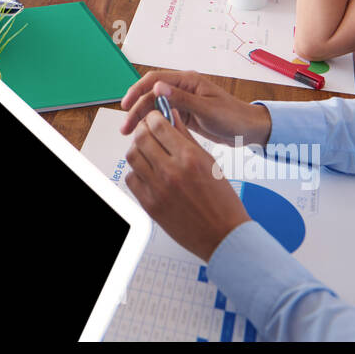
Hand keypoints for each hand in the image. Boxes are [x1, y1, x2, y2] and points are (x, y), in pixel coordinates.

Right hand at [120, 72, 270, 145]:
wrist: (248, 130)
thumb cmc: (233, 117)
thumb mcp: (207, 109)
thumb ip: (182, 98)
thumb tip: (158, 87)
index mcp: (188, 80)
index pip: (155, 80)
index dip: (137, 91)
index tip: (126, 105)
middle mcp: (182, 88)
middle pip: (151, 94)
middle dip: (136, 109)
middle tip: (126, 127)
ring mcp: (182, 101)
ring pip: (154, 106)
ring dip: (142, 118)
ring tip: (130, 133)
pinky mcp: (184, 114)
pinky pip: (163, 116)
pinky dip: (152, 124)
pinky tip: (145, 134)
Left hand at [124, 109, 250, 260]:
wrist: (223, 235)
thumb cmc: (222, 201)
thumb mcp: (209, 162)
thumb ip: (186, 137)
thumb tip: (172, 117)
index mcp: (189, 158)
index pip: (158, 125)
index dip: (154, 117)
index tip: (155, 117)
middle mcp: (171, 172)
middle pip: (141, 138)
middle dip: (143, 129)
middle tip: (148, 131)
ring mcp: (158, 189)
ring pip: (132, 156)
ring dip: (138, 149)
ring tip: (147, 151)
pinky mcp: (149, 205)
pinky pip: (131, 179)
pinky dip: (136, 171)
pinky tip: (148, 172)